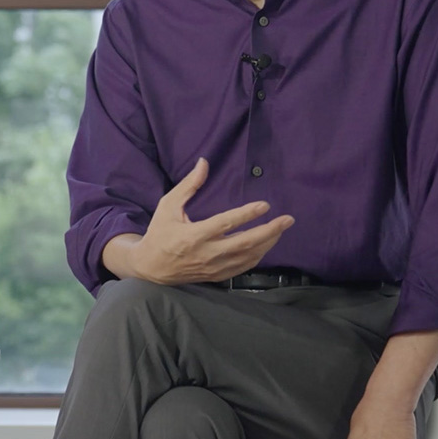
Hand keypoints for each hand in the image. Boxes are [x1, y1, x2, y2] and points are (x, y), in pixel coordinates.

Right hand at [112, 157, 294, 283]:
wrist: (150, 268)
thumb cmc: (159, 233)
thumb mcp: (168, 205)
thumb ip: (189, 185)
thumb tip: (204, 162)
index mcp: (193, 235)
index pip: (226, 224)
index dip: (247, 214)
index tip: (265, 205)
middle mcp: (206, 253)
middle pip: (244, 243)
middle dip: (269, 231)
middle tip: (287, 220)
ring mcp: (212, 267)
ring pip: (247, 257)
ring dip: (267, 244)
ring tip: (281, 229)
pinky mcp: (216, 276)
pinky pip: (242, 268)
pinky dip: (257, 257)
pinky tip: (266, 246)